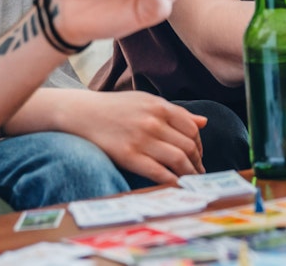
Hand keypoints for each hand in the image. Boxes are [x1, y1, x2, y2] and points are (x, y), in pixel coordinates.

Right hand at [13, 89, 206, 184]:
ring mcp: (142, 139)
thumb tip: (203, 122)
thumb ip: (175, 112)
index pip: (192, 128)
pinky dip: (172, 181)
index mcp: (159, 106)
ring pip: (178, 160)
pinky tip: (175, 184)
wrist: (82, 113)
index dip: (199, 144)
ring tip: (190, 180)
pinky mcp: (129, 156)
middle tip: (198, 171)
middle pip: (188, 145)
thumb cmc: (115, 107)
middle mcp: (153, 121)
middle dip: (197, 161)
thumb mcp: (146, 101)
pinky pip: (159, 172)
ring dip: (189, 173)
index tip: (198, 155)